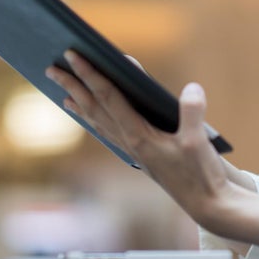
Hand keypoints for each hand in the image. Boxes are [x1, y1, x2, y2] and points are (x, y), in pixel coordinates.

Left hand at [45, 51, 237, 229]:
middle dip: (73, 86)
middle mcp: (129, 142)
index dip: (90, 74)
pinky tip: (92, 116)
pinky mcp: (141, 155)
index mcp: (138, 136)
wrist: (207, 204)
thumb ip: (192, 113)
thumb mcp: (199, 142)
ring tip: (63, 92)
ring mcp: (132, 150)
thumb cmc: (201, 174)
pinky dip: (95, 120)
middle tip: (51, 68)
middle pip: (94, 108)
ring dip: (80, 104)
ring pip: (98, 122)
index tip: (74, 55)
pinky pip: (109, 133)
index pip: (108, 97)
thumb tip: (190, 89)